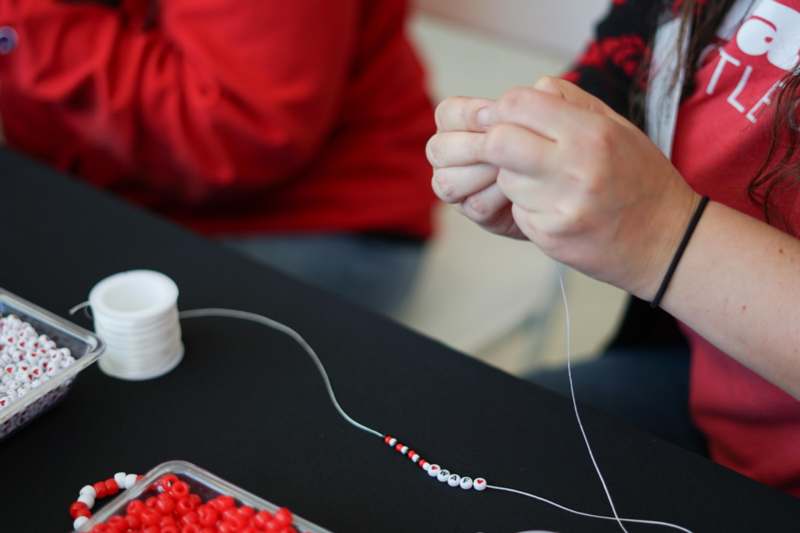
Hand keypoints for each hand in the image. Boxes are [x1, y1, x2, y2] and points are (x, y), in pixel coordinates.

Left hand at [428, 77, 699, 298]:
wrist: (668, 242)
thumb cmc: (640, 178)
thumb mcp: (617, 127)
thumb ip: (570, 103)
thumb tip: (528, 90)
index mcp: (592, 133)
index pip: (519, 104)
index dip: (504, 108)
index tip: (508, 117)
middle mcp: (576, 169)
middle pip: (498, 143)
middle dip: (496, 142)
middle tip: (510, 148)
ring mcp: (560, 207)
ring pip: (505, 179)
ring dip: (515, 177)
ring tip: (547, 181)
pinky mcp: (550, 237)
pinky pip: (517, 210)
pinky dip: (527, 207)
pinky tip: (555, 208)